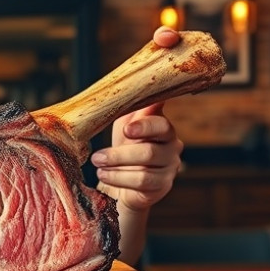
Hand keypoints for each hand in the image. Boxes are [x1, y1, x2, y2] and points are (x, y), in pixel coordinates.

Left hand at [91, 27, 183, 212]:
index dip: (145, 126)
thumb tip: (130, 83)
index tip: (126, 129)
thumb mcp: (124, 124)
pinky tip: (104, 176)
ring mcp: (169, 169)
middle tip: (96, 156)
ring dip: (116, 167)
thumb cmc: (124, 147)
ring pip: (144, 169)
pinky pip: (141, 183)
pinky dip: (119, 179)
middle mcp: (172, 148)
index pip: (161, 125)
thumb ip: (130, 107)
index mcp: (163, 129)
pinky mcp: (162, 187)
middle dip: (119, 154)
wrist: (123, 181)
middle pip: (150, 151)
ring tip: (97, 166)